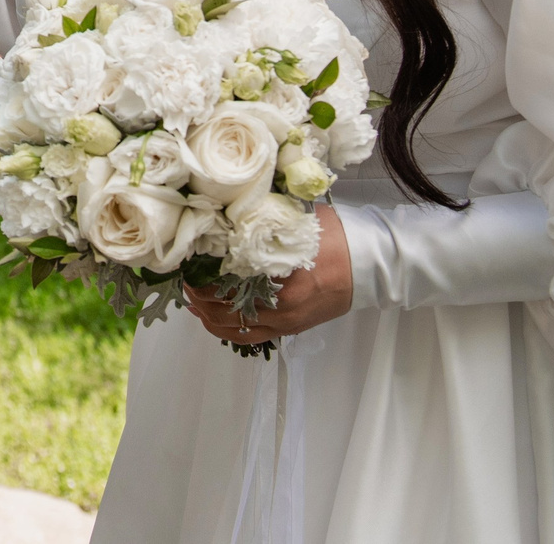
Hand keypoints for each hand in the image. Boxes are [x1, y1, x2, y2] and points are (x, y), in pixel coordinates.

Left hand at [184, 205, 352, 345]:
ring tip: (191, 296)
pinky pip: (249, 336)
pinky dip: (224, 328)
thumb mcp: (293, 221)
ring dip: (206, 313)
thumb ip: (260, 222)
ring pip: (231, 326)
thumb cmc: (335, 238)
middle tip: (183, 276)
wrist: (369, 263)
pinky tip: (210, 316)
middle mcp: (279, 306)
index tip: (185, 259)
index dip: (198, 271)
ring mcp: (284, 321)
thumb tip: (222, 217)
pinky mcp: (290, 328)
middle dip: (197, 292)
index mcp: (277, 277)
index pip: (222, 279)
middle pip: (222, 306)